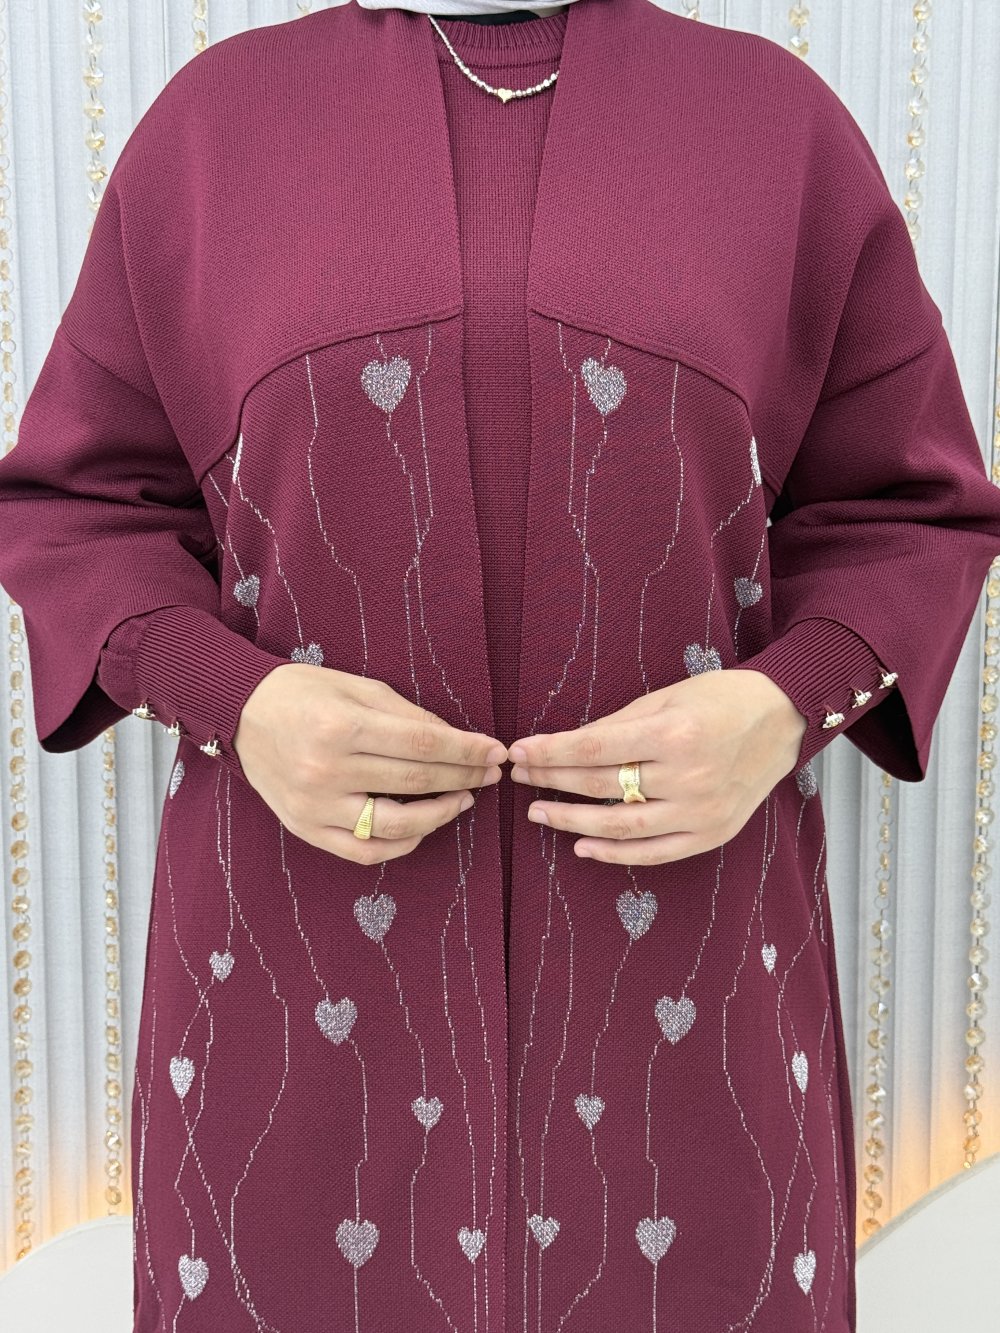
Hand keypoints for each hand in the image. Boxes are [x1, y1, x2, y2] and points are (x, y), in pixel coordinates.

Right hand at [233, 663, 506, 863]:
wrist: (239, 713)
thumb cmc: (302, 692)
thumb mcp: (357, 686)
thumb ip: (407, 714)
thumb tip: (456, 738)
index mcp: (342, 726)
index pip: (423, 743)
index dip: (466, 750)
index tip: (494, 751)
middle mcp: (327, 770)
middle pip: (414, 782)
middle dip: (463, 777)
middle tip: (490, 774)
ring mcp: (315, 805)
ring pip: (395, 825)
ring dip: (440, 815)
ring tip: (462, 799)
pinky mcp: (306, 828)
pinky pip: (364, 851)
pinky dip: (401, 844)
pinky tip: (423, 828)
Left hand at [507, 669, 808, 864]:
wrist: (785, 718)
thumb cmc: (721, 699)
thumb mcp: (666, 697)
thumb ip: (618, 724)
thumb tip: (567, 745)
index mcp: (674, 734)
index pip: (595, 748)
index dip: (551, 752)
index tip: (520, 752)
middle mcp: (688, 776)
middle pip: (602, 786)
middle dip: (554, 782)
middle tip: (520, 779)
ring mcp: (701, 811)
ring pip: (621, 827)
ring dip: (573, 822)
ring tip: (540, 813)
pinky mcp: (712, 834)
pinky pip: (654, 853)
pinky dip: (615, 854)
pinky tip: (583, 845)